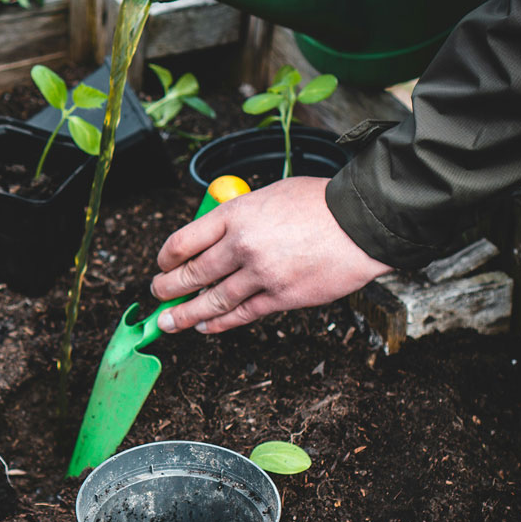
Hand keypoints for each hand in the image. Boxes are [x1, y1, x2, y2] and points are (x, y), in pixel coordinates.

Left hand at [151, 177, 390, 334]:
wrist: (363, 222)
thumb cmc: (319, 204)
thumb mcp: (268, 195)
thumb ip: (239, 216)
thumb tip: (214, 236)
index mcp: (235, 215)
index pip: (183, 241)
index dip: (166, 258)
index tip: (161, 264)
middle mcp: (242, 245)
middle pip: (191, 274)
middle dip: (167, 288)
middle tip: (156, 294)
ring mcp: (261, 274)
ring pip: (211, 301)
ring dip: (184, 315)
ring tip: (168, 322)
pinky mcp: (281, 297)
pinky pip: (241, 315)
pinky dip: (219, 323)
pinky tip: (205, 326)